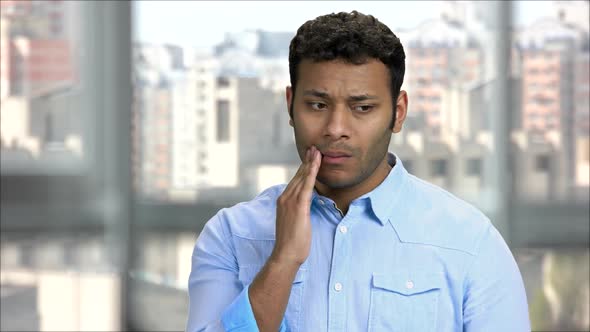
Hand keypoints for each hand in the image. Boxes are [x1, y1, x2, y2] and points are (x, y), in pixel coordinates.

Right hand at [271, 145, 320, 265]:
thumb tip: (304, 206)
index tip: (309, 158)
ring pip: (302, 177)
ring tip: (317, 152)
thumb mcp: (294, 222)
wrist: (285, 254)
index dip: (302, 169)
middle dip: (306, 161)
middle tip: (313, 148)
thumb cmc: (291, 243)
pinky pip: (307, 185)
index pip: (294, 181)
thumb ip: (298, 211)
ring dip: (310, 163)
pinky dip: (311, 173)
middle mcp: (284, 198)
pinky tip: (316, 164)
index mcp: (283, 201)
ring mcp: (290, 201)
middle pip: (298, 176)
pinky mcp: (299, 206)